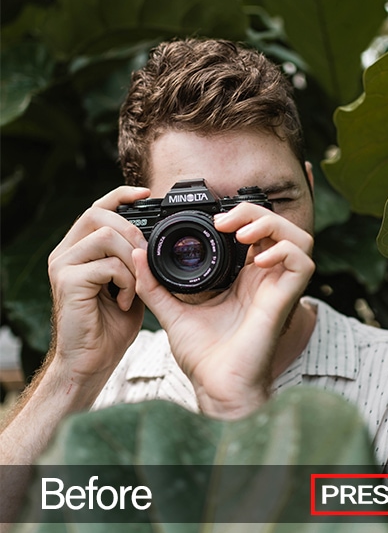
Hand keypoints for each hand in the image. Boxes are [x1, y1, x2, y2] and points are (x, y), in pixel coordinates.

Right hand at [47, 186, 149, 380]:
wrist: (92, 361)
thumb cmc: (111, 325)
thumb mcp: (130, 284)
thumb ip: (136, 260)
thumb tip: (156, 239)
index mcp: (80, 249)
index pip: (97, 208)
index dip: (121, 196)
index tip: (146, 195)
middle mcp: (66, 253)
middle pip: (98, 214)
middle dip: (132, 231)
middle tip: (146, 259)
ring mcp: (63, 266)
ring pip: (106, 237)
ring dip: (132, 260)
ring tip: (136, 287)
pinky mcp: (67, 282)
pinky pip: (107, 265)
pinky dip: (126, 282)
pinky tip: (126, 301)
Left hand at [133, 202, 314, 418]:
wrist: (216, 386)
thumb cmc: (204, 357)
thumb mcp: (173, 311)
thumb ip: (155, 284)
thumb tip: (136, 254)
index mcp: (246, 278)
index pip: (258, 232)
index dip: (243, 217)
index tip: (214, 221)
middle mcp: (266, 279)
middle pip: (280, 227)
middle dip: (256, 214)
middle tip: (225, 222)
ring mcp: (279, 288)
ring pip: (298, 238)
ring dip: (273, 226)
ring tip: (244, 234)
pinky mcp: (286, 299)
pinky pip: (302, 263)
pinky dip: (285, 252)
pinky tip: (259, 260)